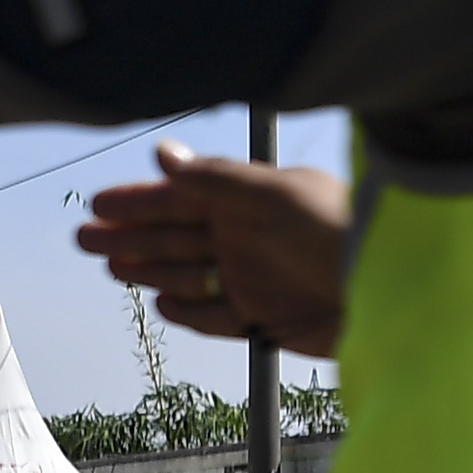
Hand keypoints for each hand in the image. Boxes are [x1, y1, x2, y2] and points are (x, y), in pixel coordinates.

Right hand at [73, 139, 346, 354]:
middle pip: (175, 236)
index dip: (139, 200)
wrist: (387, 286)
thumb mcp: (274, 196)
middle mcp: (246, 237)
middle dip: (131, 235)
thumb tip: (164, 154)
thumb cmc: (338, 230)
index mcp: (248, 202)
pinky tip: (163, 303)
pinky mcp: (265, 318)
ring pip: (188, 273)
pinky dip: (190, 310)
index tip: (100, 204)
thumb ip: (216, 180)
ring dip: (150, 268)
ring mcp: (254, 278)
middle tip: (85, 239)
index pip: (181, 198)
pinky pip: (216, 314)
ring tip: (114, 267)